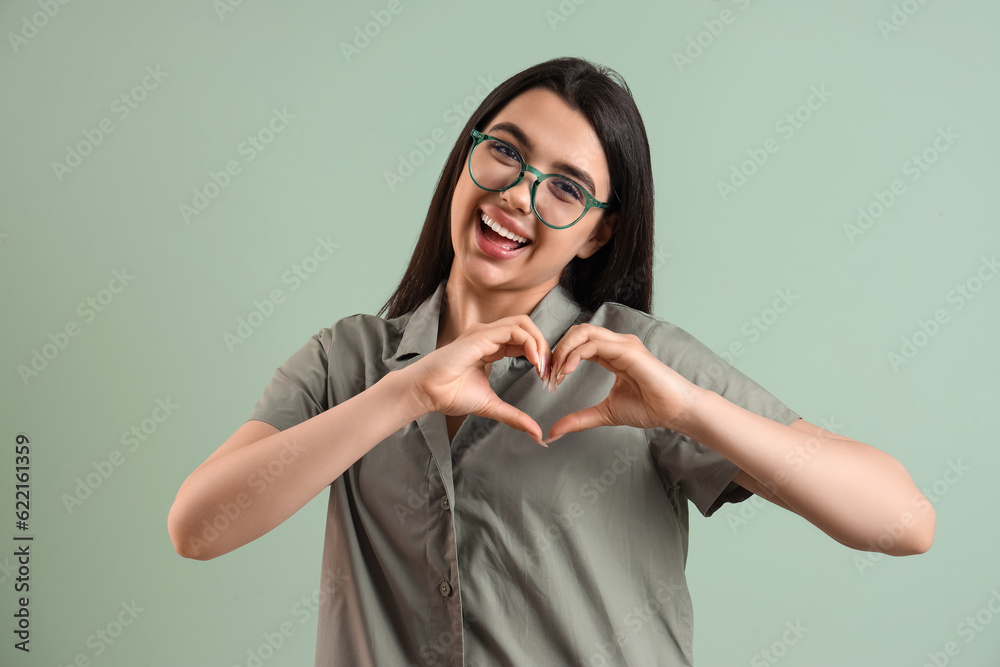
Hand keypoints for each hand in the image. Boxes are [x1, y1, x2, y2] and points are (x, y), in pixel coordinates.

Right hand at [404, 314, 550, 445]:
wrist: (428, 393)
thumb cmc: (450, 395)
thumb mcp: (491, 406)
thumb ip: (514, 416)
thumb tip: (536, 434)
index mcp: (491, 347)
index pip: (523, 340)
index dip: (540, 355)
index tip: (547, 377)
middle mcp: (489, 336)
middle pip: (527, 327)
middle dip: (544, 346)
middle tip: (550, 371)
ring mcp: (484, 333)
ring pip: (523, 323)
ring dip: (539, 343)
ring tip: (543, 366)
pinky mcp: (481, 336)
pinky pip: (513, 330)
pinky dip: (529, 343)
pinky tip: (534, 361)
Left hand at [543, 323, 702, 443]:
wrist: (674, 411)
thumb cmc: (649, 408)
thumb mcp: (605, 413)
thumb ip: (579, 419)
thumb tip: (554, 432)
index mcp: (611, 354)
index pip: (578, 343)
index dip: (560, 357)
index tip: (549, 379)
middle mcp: (616, 344)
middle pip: (577, 332)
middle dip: (557, 350)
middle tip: (547, 374)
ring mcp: (622, 344)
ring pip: (582, 332)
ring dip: (563, 350)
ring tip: (555, 373)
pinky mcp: (627, 350)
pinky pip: (593, 345)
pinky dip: (574, 355)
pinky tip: (566, 372)